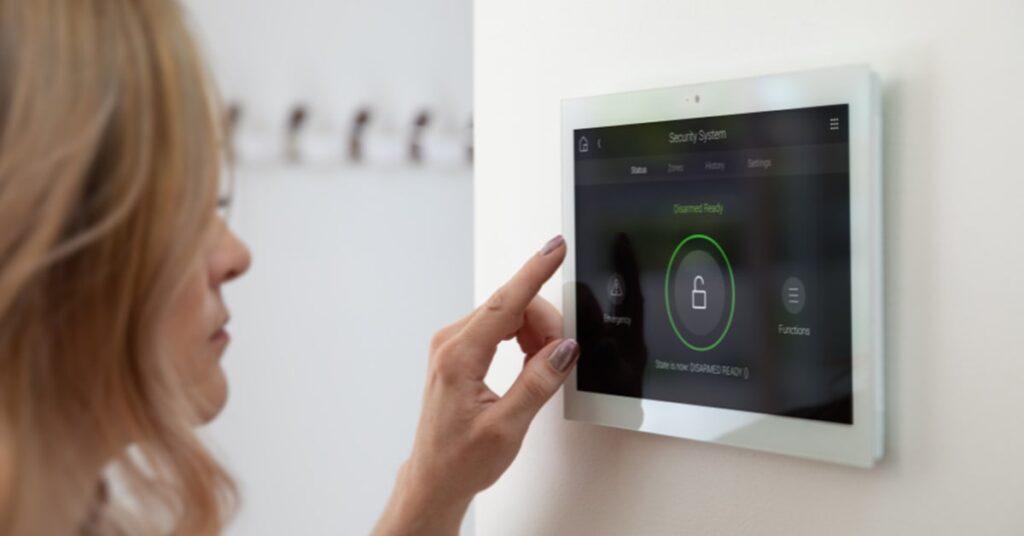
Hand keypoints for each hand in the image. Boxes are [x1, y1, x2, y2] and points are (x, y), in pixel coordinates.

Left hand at [373, 235, 578, 535]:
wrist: (435, 478)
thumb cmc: (461, 459)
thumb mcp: (508, 427)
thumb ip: (538, 383)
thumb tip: (564, 349)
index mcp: (459, 358)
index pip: (504, 302)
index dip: (535, 272)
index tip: (555, 249)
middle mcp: (450, 343)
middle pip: (510, 305)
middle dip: (544, 324)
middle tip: (559, 358)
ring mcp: (452, 344)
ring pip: (507, 314)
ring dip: (534, 333)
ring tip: (540, 369)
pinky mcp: (459, 350)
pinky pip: (498, 327)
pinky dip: (522, 339)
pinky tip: (530, 363)